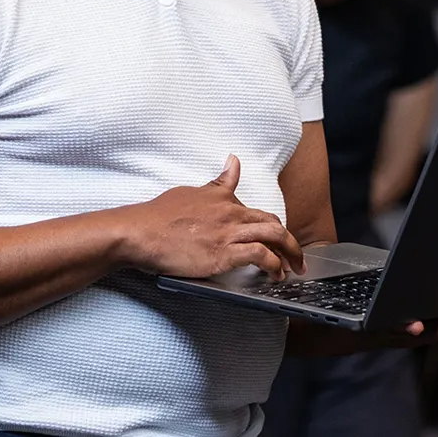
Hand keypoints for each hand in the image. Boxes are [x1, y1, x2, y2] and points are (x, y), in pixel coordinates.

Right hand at [127, 154, 305, 280]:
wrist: (141, 231)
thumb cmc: (158, 215)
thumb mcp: (190, 191)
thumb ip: (214, 183)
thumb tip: (231, 163)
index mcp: (222, 198)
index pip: (256, 208)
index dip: (273, 224)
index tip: (281, 235)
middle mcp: (231, 212)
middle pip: (273, 222)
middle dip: (290, 241)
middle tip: (296, 256)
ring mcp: (228, 232)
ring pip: (274, 235)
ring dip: (290, 253)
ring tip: (294, 268)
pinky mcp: (223, 253)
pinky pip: (260, 255)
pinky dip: (273, 265)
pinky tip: (275, 274)